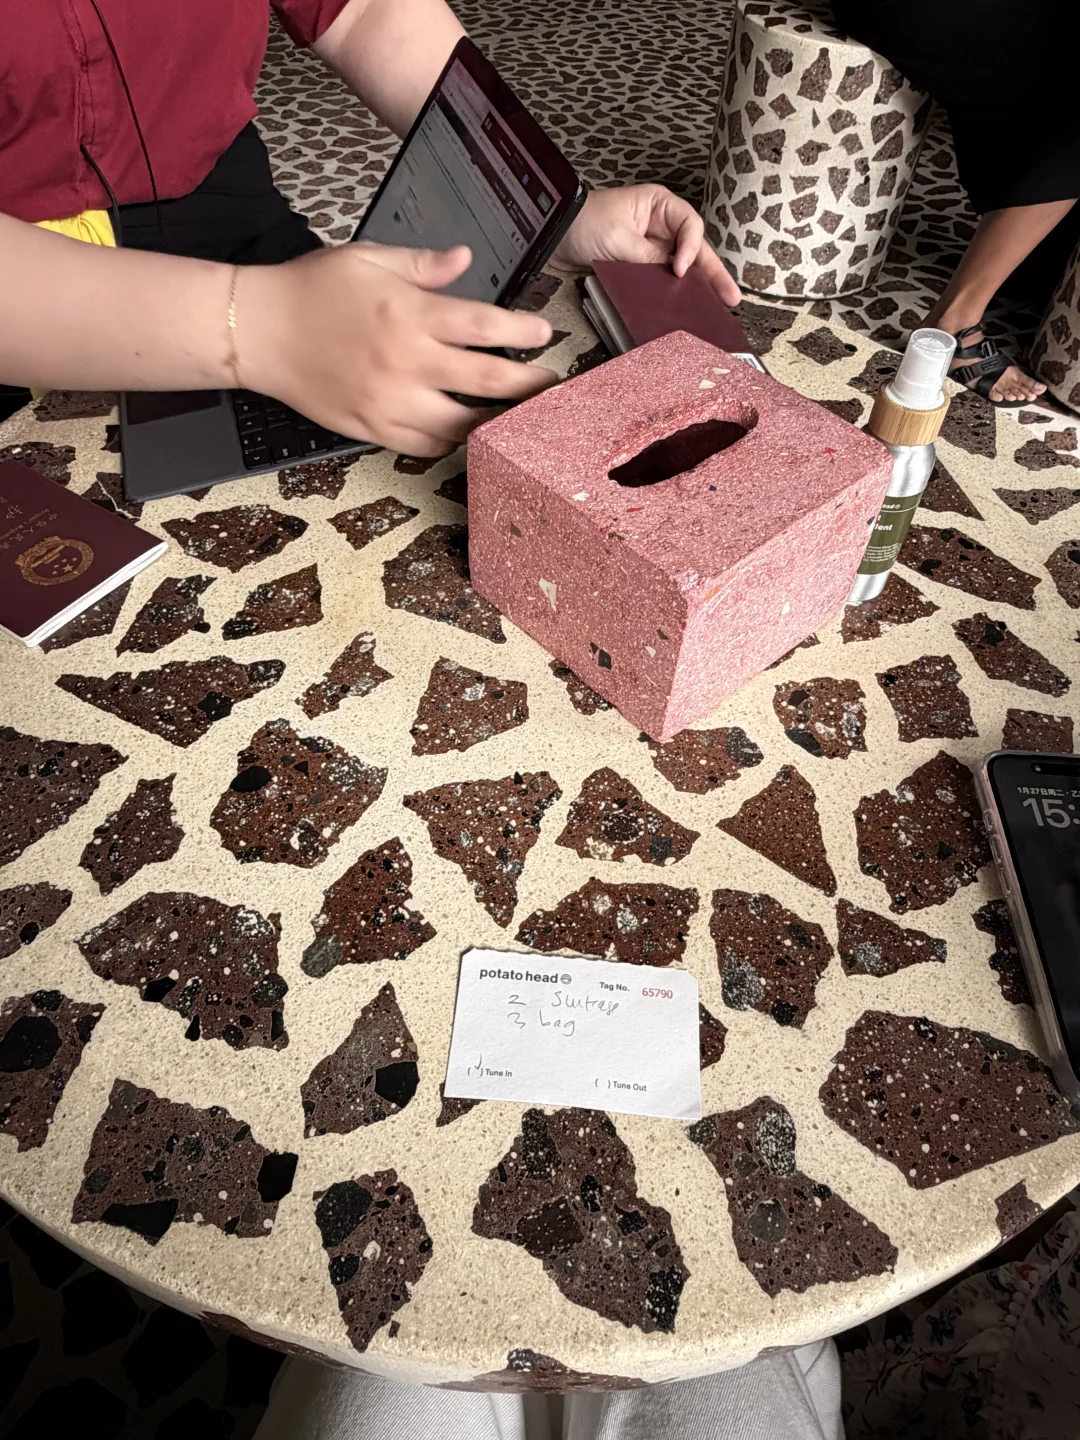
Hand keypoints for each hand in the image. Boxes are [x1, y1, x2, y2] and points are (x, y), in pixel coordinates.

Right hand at [240, 242, 557, 455]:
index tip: (545, 334)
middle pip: (486, 381)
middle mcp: (406, 361)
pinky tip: (468, 433)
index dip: (521, 331)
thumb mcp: (368, 259)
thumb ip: (422, 265)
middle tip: (553, 387)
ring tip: (519, 418)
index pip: (483, 324)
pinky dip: (451, 442)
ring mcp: (390, 401)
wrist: (258, 331)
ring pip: (461, 424)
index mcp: (409, 313)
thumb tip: (465, 260)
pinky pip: (426, 446)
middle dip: (527, 385)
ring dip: (495, 422)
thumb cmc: (311, 290)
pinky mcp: (373, 428)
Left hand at [554, 184, 740, 306]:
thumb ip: (648, 258)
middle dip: (712, 272)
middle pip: (695, 248)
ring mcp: (654, 245)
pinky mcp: (643, 264)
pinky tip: (691, 305)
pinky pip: (665, 277)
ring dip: (701, 284)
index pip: (689, 226)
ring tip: (720, 305)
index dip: (689, 248)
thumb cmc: (583, 223)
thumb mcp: (619, 239)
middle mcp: (662, 224)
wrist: (555, 235)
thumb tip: (672, 277)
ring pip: (685, 265)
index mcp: (659, 205)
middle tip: (729, 297)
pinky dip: (678, 291)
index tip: (679, 269)